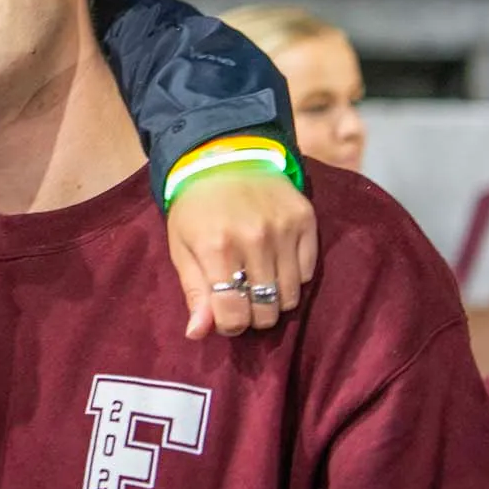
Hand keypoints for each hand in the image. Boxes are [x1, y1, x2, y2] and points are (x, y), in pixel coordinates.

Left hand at [165, 169, 317, 339]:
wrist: (226, 154)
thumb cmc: (196, 207)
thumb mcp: (182, 246)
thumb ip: (194, 291)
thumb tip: (198, 333)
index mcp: (216, 248)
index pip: (234, 314)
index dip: (230, 326)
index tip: (225, 317)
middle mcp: (253, 238)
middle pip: (265, 310)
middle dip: (252, 315)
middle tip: (242, 300)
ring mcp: (283, 228)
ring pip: (290, 296)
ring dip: (274, 300)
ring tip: (258, 283)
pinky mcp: (305, 219)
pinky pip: (306, 272)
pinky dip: (292, 277)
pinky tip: (275, 263)